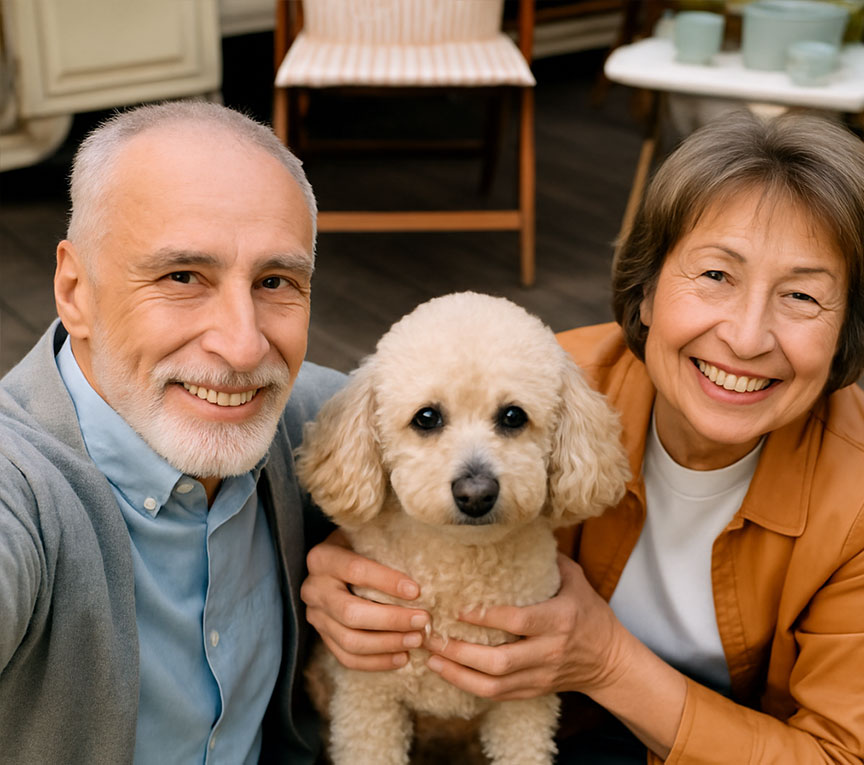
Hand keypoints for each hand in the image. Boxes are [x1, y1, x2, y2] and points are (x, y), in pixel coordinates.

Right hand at [302, 530, 430, 670]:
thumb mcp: (365, 538)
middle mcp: (313, 589)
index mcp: (322, 558)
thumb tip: (423, 565)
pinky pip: (347, 657)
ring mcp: (316, 616)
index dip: (386, 581)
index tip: (416, 591)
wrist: (334, 564)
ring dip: (387, 644)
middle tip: (422, 620)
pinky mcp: (323, 636)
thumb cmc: (359, 547)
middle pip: (351, 613)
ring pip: (349, 640)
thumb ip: (384, 548)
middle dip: (391, 619)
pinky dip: (376, 662)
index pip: (355, 570)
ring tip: (417, 639)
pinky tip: (402, 658)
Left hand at [423, 554, 623, 699]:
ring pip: (494, 685)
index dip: (485, 617)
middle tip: (430, 636)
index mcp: (559, 620)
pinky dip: (469, 686)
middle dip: (460, 652)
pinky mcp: (534, 692)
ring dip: (458, 674)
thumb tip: (518, 531)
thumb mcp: (576, 580)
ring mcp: (540, 676)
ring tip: (430, 657)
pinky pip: (496, 695)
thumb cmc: (590, 613)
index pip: (518, 621)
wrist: (610, 661)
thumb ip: (548, 559)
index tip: (457, 608)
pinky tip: (446, 673)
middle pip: (500, 661)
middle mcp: (549, 652)